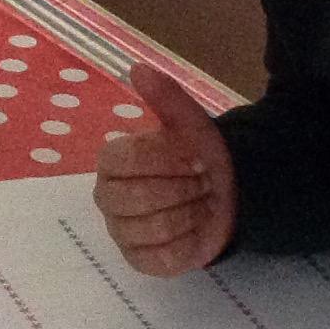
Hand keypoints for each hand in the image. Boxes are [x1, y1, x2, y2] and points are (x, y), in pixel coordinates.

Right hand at [95, 62, 237, 276]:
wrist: (223, 194)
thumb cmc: (197, 157)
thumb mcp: (189, 123)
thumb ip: (166, 98)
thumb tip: (138, 69)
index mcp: (111, 161)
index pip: (128, 159)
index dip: (168, 158)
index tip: (196, 156)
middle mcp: (106, 197)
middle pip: (138, 197)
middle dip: (183, 189)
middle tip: (202, 181)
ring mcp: (120, 231)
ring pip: (154, 228)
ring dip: (191, 214)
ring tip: (201, 203)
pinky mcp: (138, 260)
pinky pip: (162, 258)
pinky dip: (188, 243)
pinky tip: (196, 228)